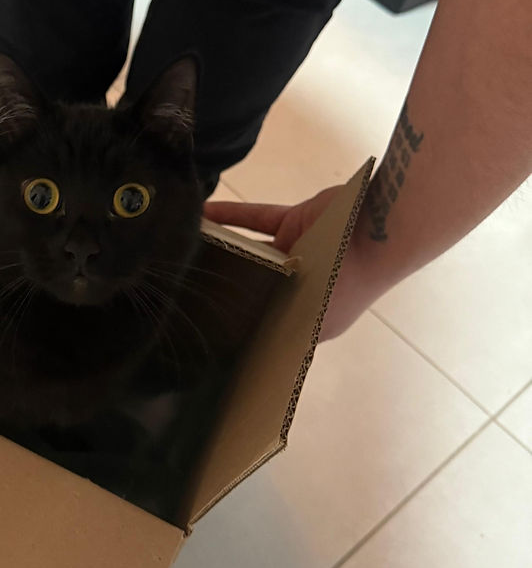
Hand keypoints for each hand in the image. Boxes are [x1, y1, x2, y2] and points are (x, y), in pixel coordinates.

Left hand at [204, 187, 379, 341]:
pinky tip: (203, 215)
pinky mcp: (294, 221)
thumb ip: (290, 334)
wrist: (377, 231)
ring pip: (252, 250)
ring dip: (224, 249)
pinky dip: (229, 214)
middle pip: (257, 286)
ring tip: (189, 253)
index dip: (246, 326)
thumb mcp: (318, 320)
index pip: (272, 323)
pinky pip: (254, 218)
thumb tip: (252, 353)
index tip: (209, 332)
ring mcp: (298, 250)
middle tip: (189, 291)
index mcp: (312, 313)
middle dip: (229, 288)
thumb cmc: (350, 281)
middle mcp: (302, 283)